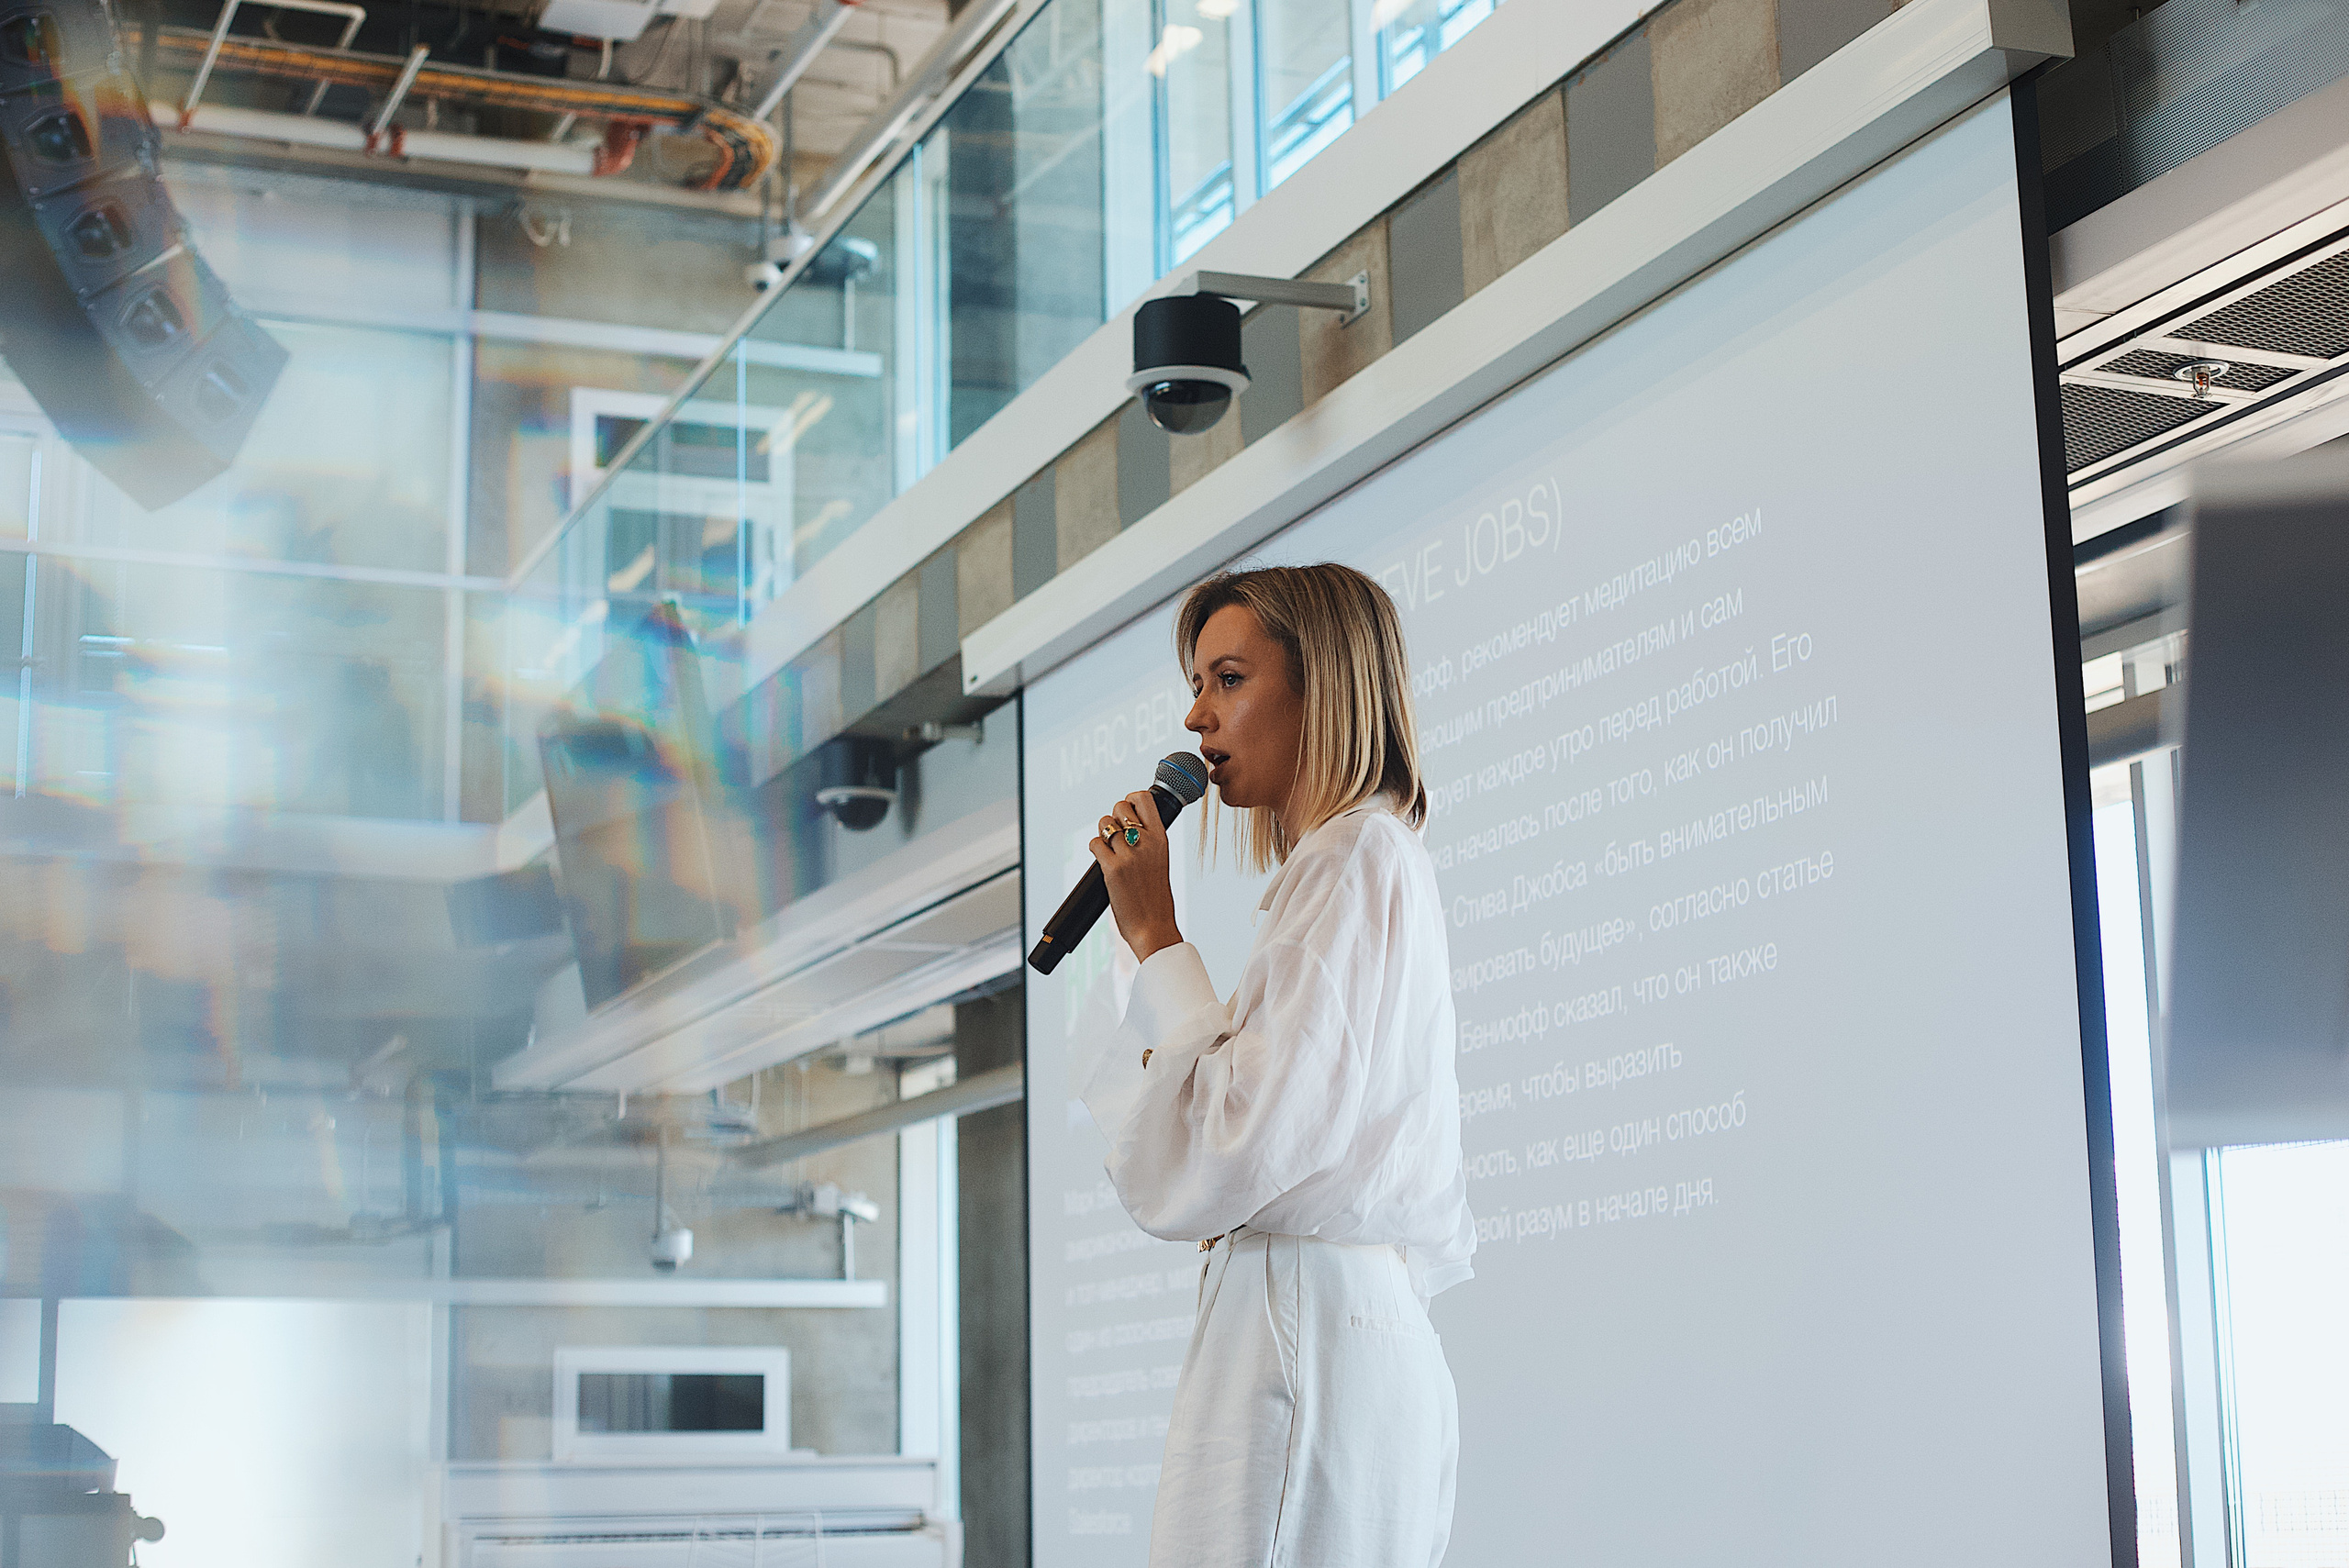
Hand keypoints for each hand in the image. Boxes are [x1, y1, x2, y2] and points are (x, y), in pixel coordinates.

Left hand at [1090, 789, 1182, 962]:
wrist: (1154, 926)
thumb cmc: (1155, 897)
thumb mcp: (1160, 860)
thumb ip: (1148, 841)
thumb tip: (1128, 824)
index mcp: (1161, 838)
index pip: (1143, 798)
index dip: (1130, 800)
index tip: (1128, 813)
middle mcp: (1146, 842)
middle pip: (1119, 807)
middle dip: (1113, 818)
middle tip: (1116, 836)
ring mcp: (1129, 855)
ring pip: (1104, 824)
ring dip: (1102, 835)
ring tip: (1109, 850)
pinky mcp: (1112, 869)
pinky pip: (1095, 844)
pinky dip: (1095, 849)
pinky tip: (1102, 860)